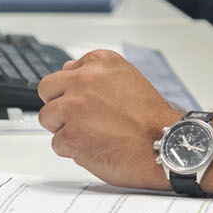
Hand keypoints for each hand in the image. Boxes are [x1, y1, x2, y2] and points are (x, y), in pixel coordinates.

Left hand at [37, 50, 212, 193]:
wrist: (165, 144)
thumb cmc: (150, 117)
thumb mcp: (127, 78)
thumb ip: (96, 73)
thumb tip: (68, 71)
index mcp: (100, 62)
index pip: (64, 72)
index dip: (73, 90)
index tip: (86, 101)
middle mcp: (84, 80)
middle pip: (47, 90)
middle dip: (59, 105)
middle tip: (79, 118)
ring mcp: (74, 108)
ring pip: (47, 118)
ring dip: (64, 128)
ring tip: (91, 134)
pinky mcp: (70, 136)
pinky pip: (57, 144)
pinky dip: (72, 150)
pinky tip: (95, 147)